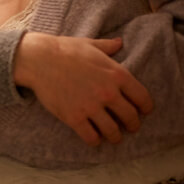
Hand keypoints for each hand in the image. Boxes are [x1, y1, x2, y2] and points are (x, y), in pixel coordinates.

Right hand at [13, 32, 153, 146]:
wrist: (38, 59)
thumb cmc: (64, 50)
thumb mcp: (90, 45)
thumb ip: (108, 47)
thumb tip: (120, 42)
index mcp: (117, 75)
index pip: (142, 98)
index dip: (146, 107)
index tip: (143, 111)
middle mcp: (108, 93)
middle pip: (130, 117)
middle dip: (133, 125)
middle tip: (130, 127)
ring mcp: (91, 106)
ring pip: (113, 131)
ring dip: (115, 136)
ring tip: (113, 137)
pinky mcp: (74, 117)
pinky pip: (91, 137)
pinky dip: (95, 141)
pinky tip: (93, 138)